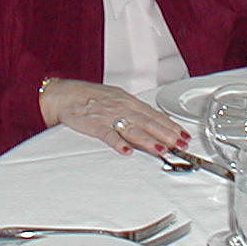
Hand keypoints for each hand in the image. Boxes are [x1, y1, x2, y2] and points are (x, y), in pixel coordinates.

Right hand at [38, 78, 189, 157]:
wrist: (63, 94)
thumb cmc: (89, 97)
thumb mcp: (116, 98)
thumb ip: (134, 111)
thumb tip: (153, 122)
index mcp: (127, 101)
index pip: (154, 114)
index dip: (170, 125)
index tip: (183, 135)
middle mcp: (121, 107)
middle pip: (147, 122)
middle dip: (166, 134)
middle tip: (180, 144)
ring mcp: (108, 116)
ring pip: (132, 129)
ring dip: (148, 140)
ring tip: (161, 149)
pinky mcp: (93, 125)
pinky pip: (107, 135)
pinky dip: (117, 142)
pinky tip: (126, 151)